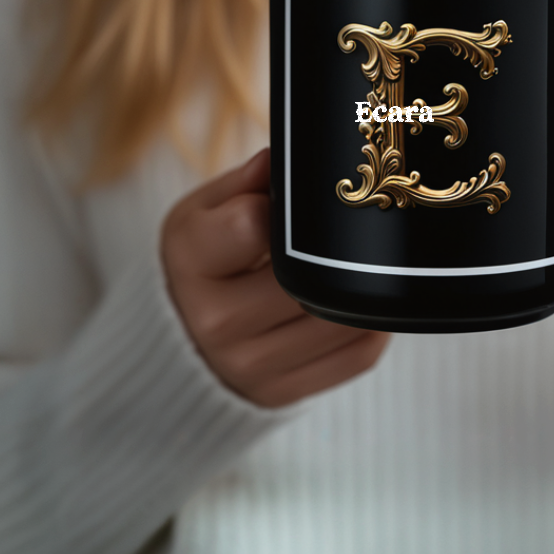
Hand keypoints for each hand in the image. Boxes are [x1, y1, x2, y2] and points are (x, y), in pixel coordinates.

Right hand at [161, 149, 390, 406]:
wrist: (180, 334)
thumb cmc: (205, 257)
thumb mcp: (205, 209)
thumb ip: (247, 182)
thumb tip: (288, 158)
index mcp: (190, 259)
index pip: (251, 227)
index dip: (289, 210)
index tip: (300, 203)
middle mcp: (212, 321)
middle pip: (303, 278)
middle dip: (330, 251)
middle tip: (347, 232)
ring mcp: (248, 366)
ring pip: (337, 319)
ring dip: (361, 287)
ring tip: (361, 261)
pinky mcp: (280, 395)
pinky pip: (357, 356)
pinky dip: (373, 324)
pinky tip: (360, 299)